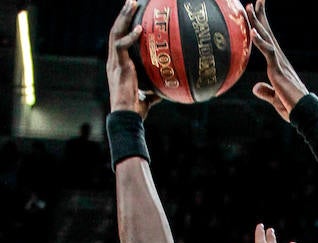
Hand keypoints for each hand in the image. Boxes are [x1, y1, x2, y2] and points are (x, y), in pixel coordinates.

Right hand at [107, 1, 159, 119]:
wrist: (126, 116)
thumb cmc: (135, 111)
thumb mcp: (147, 98)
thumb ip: (153, 91)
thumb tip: (164, 90)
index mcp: (118, 65)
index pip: (119, 40)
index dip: (124, 27)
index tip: (132, 16)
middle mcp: (113, 60)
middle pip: (116, 30)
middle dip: (123, 15)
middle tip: (131, 1)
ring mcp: (114, 62)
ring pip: (116, 32)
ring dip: (124, 17)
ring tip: (131, 3)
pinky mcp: (118, 65)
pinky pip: (121, 45)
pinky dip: (130, 36)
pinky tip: (139, 29)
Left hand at [246, 1, 307, 120]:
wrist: (304, 113)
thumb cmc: (293, 107)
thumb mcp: (275, 99)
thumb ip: (265, 91)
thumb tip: (255, 88)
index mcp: (278, 64)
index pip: (268, 39)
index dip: (262, 24)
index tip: (256, 8)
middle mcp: (279, 59)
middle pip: (267, 32)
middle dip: (260, 15)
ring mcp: (279, 64)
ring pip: (266, 38)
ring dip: (257, 22)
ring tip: (249, 7)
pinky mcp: (278, 71)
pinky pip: (268, 53)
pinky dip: (260, 42)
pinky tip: (253, 32)